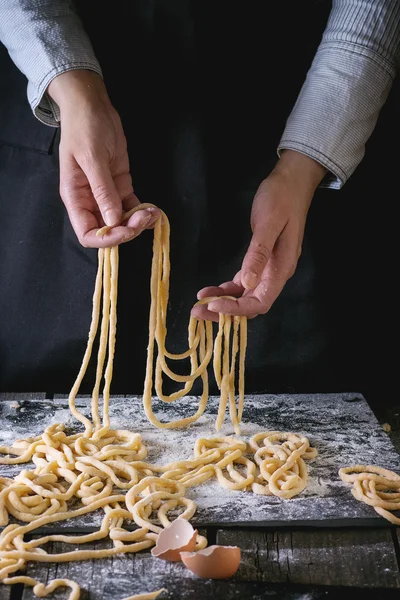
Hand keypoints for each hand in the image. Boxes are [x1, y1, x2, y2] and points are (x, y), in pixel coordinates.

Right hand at [48, 70, 159, 246]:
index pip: (87, 233)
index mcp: (76, 197)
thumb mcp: (92, 158)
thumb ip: (102, 191)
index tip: (125, 230)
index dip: (106, 239)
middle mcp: (90, 201)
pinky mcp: (120, 186)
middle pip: (108, 231)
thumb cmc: (85, 128)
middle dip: (127, 230)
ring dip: (138, 222)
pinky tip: (154, 210)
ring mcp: (106, 194)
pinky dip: (143, 212)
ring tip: (153, 213)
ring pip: (122, 221)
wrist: (92, 106)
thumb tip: (111, 221)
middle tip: (144, 217)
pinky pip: (131, 207)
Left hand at [192, 150, 326, 320]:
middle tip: (197, 312)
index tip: (214, 306)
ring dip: (223, 303)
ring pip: (245, 296)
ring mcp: (268, 269)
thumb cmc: (280, 199)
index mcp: (281, 268)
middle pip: (250, 305)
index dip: (237, 309)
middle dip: (225, 312)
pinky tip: (210, 291)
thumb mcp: (268, 224)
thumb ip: (259, 254)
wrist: (291, 182)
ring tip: (199, 305)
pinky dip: (227, 290)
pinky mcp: (260, 262)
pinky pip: (243, 283)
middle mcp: (276, 274)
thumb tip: (249, 284)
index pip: (260, 302)